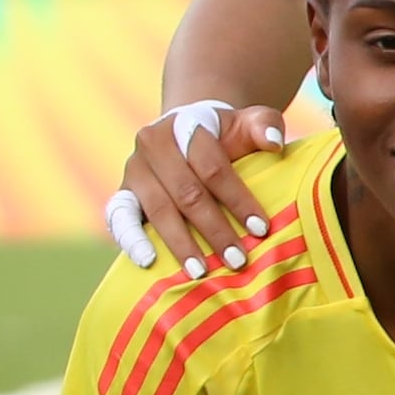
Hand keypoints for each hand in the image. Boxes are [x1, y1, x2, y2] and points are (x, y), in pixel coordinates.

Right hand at [109, 99, 289, 270]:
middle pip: (186, 193)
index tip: (261, 229)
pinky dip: (132, 239)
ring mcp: (133, 169)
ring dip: (180, 243)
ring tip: (201, 271)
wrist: (188, 133)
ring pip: (159, 209)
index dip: (237, 199)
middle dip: (214, 230)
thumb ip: (264, 126)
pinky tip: (149, 260)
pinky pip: (120, 216)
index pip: (212, 167)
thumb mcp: (247, 122)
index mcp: (183, 125)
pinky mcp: (122, 192)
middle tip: (238, 260)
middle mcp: (151, 144)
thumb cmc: (226, 134)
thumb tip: (274, 143)